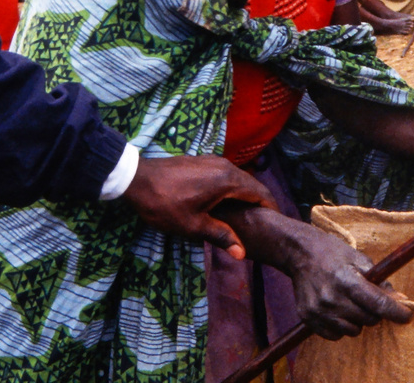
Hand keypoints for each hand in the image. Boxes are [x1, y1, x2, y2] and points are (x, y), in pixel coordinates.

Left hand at [120, 155, 275, 259]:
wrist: (136, 180)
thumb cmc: (165, 205)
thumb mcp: (193, 226)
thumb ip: (221, 236)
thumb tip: (242, 253)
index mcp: (228, 181)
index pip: (260, 193)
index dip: (271, 208)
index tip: (277, 223)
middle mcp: (225, 166)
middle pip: (251, 184)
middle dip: (260, 202)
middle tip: (264, 223)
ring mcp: (213, 160)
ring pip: (238, 178)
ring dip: (245, 194)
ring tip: (246, 215)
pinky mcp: (202, 160)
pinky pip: (226, 174)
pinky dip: (232, 187)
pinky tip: (225, 201)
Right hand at [281, 222, 413, 339]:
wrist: (300, 254)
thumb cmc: (333, 253)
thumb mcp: (359, 259)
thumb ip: (379, 281)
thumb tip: (399, 299)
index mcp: (347, 280)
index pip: (378, 304)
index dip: (396, 312)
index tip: (408, 316)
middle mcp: (332, 298)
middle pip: (368, 320)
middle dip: (375, 312)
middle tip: (368, 300)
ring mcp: (319, 311)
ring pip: (353, 331)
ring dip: (358, 321)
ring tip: (350, 303)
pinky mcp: (308, 319)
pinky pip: (335, 336)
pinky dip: (341, 327)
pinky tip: (338, 311)